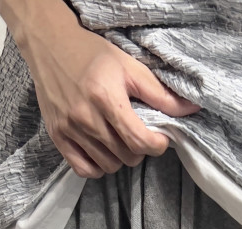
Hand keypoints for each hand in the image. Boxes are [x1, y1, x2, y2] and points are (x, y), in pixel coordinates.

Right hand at [14, 2, 201, 177]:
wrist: (49, 45)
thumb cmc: (92, 55)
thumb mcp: (130, 67)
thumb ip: (161, 94)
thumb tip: (192, 110)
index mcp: (106, 98)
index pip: (140, 141)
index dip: (157, 145)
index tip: (160, 138)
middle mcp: (85, 117)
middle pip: (127, 157)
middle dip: (139, 149)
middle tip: (137, 133)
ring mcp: (69, 130)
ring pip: (109, 166)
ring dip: (120, 158)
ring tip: (119, 139)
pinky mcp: (57, 137)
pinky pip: (84, 170)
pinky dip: (98, 167)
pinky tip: (102, 151)